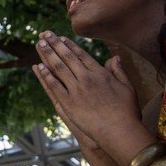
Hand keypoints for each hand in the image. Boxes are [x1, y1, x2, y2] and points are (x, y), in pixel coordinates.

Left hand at [32, 31, 144, 162]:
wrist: (119, 131)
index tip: (60, 37)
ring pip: (58, 68)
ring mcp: (76, 90)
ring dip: (47, 54)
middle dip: (55, 44)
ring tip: (39, 44)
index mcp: (100, 73)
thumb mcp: (128, 88)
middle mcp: (87, 78)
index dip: (70, 45)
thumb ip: (119, 71)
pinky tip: (38, 66)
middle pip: (67, 57)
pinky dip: (46, 75)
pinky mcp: (69, 103)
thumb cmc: (127, 111)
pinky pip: (54, 86)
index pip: (81, 55)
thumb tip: (114, 57)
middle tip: (44, 34)